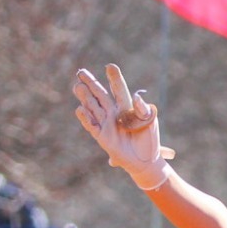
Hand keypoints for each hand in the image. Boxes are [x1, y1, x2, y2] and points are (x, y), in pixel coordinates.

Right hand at [73, 62, 174, 189]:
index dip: (114, 79)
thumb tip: (137, 97)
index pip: (119, 89)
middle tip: (81, 72)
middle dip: (91, 83)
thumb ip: (142, 109)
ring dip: (85, 97)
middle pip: (100, 95)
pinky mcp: (101, 136)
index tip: (110, 67)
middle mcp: (114, 112)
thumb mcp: (149, 122)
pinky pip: (91, 125)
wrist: (145, 160)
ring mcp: (106, 123)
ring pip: (93, 106)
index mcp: (127, 106)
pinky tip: (80, 109)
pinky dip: (86, 117)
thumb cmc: (149, 139)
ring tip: (77, 86)